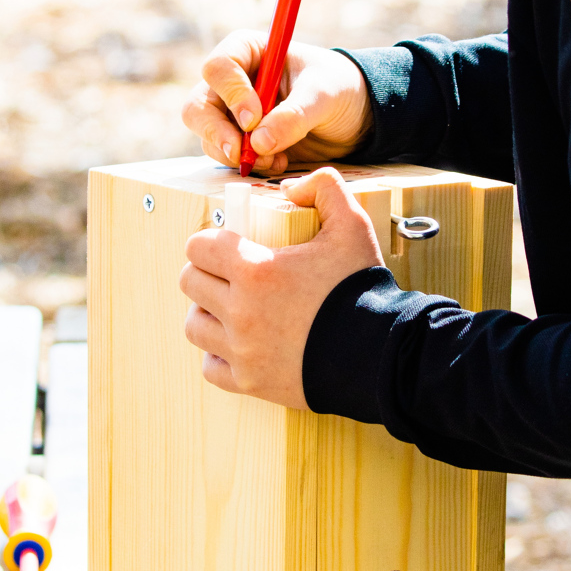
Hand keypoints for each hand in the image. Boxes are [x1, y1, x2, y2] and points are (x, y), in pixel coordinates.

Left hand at [180, 169, 384, 406]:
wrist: (379, 354)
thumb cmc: (362, 288)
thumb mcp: (352, 224)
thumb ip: (324, 187)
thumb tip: (289, 187)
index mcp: (255, 270)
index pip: (198, 247)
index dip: (210, 241)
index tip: (227, 245)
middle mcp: (239, 311)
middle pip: (190, 282)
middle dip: (207, 272)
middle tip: (230, 274)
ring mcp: (241, 350)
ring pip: (194, 325)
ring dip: (208, 312)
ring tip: (232, 308)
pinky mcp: (249, 382)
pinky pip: (210, 366)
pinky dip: (219, 354)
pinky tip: (240, 343)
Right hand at [183, 33, 371, 176]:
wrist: (351, 115)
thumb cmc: (337, 88)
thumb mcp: (324, 95)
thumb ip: (294, 115)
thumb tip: (259, 142)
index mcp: (247, 51)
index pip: (219, 68)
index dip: (231, 95)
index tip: (253, 119)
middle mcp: (231, 81)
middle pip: (198, 106)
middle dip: (216, 132)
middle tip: (240, 153)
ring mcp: (231, 112)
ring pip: (206, 134)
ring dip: (234, 153)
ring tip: (274, 159)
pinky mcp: (239, 139)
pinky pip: (225, 155)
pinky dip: (247, 164)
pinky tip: (277, 162)